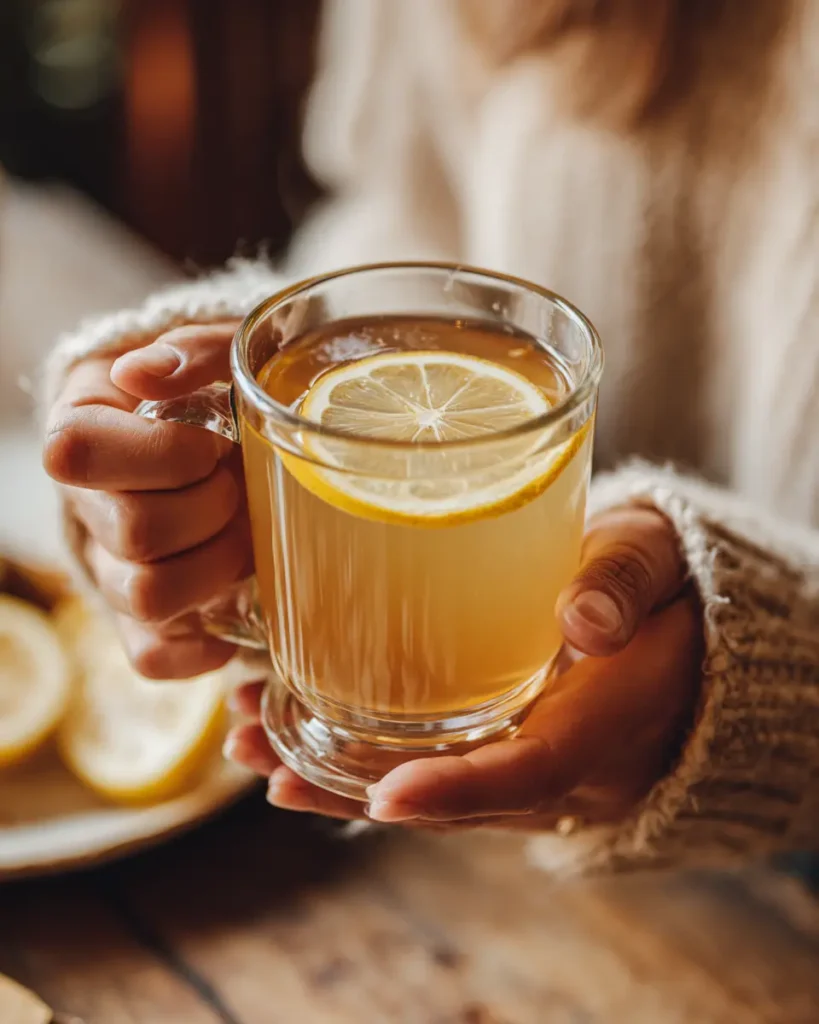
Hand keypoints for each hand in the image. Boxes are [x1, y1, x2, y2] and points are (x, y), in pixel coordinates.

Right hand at [43, 322, 247, 678]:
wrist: (225, 440)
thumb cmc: (219, 391)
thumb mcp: (218, 353)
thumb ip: (191, 352)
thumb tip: (141, 375)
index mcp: (82, 429)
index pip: (76, 453)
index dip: (163, 453)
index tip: (214, 441)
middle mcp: (86, 506)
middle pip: (135, 531)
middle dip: (212, 508)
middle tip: (240, 485)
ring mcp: (110, 570)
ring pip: (147, 596)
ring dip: (218, 565)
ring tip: (246, 533)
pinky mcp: (141, 621)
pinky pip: (151, 658)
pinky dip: (203, 645)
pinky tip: (236, 603)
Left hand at [225, 505, 702, 828]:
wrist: (681, 627)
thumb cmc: (663, 585)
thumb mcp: (653, 561)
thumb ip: (623, 581)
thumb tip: (583, 620)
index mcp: (605, 722)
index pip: (531, 769)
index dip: (461, 789)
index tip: (386, 795)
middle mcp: (562, 766)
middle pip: (456, 798)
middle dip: (355, 785)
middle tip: (259, 750)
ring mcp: (531, 767)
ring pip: (432, 790)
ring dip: (336, 776)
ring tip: (246, 739)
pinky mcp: (507, 746)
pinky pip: (434, 769)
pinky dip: (361, 762)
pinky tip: (290, 738)